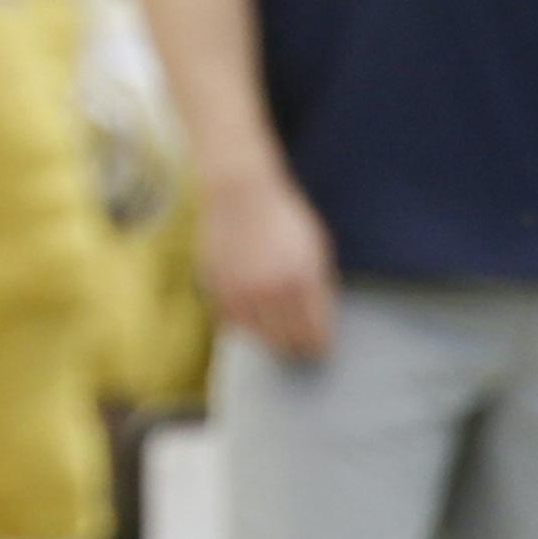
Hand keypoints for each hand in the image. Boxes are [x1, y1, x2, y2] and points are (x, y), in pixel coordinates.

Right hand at [200, 171, 337, 359]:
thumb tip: (319, 324)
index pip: (315, 335)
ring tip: (273, 325)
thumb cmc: (283, 217)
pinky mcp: (217, 286)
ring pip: (258, 336)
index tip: (318, 346)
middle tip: (297, 343)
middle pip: (286, 341)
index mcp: (302, 280)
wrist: (239, 193)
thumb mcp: (315, 248)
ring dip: (268, 334)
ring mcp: (241, 289)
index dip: (319, 344)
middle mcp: (271, 289)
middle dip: (295, 345)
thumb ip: (319, 288)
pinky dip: (242, 320)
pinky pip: (232, 321)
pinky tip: (250, 307)